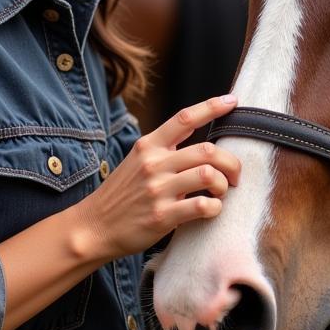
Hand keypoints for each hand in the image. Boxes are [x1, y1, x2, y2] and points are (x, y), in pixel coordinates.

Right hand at [74, 95, 240, 260]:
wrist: (94, 227)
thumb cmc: (122, 194)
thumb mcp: (137, 161)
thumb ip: (164, 150)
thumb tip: (202, 147)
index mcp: (149, 145)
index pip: (185, 118)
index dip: (212, 106)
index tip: (233, 101)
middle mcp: (154, 164)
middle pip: (207, 150)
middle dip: (231, 163)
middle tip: (235, 175)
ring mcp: (158, 190)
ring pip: (208, 175)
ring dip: (224, 185)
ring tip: (221, 193)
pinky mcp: (162, 216)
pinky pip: (202, 206)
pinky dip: (215, 208)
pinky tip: (211, 209)